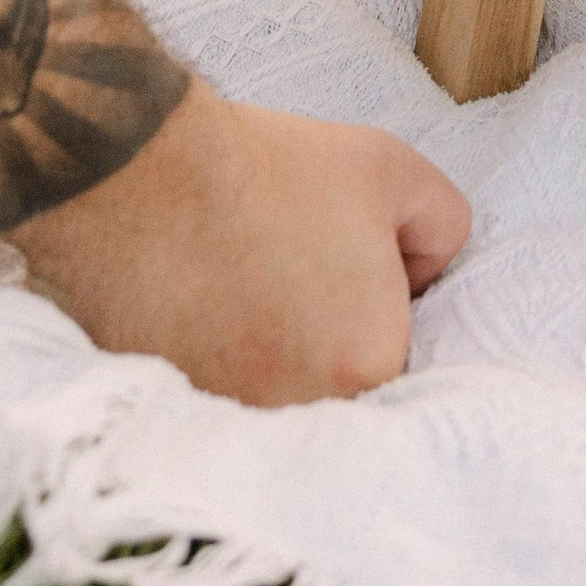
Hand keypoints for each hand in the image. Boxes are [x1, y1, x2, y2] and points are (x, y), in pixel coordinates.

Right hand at [14, 84, 471, 404]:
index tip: (334, 260)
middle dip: (322, 334)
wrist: (141, 173)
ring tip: (240, 284)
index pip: (393, 348)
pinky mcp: (178, 411)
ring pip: (280, 393)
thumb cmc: (270, 168)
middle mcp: (307, 408)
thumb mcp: (394, 170)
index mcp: (371, 361)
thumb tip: (429, 276)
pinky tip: (203, 305)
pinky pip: (221, 397)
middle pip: (337, 381)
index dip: (369, 300)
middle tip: (285, 271)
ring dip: (269, 353)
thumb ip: (444, 227)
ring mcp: (237, 416)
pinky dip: (217, 359)